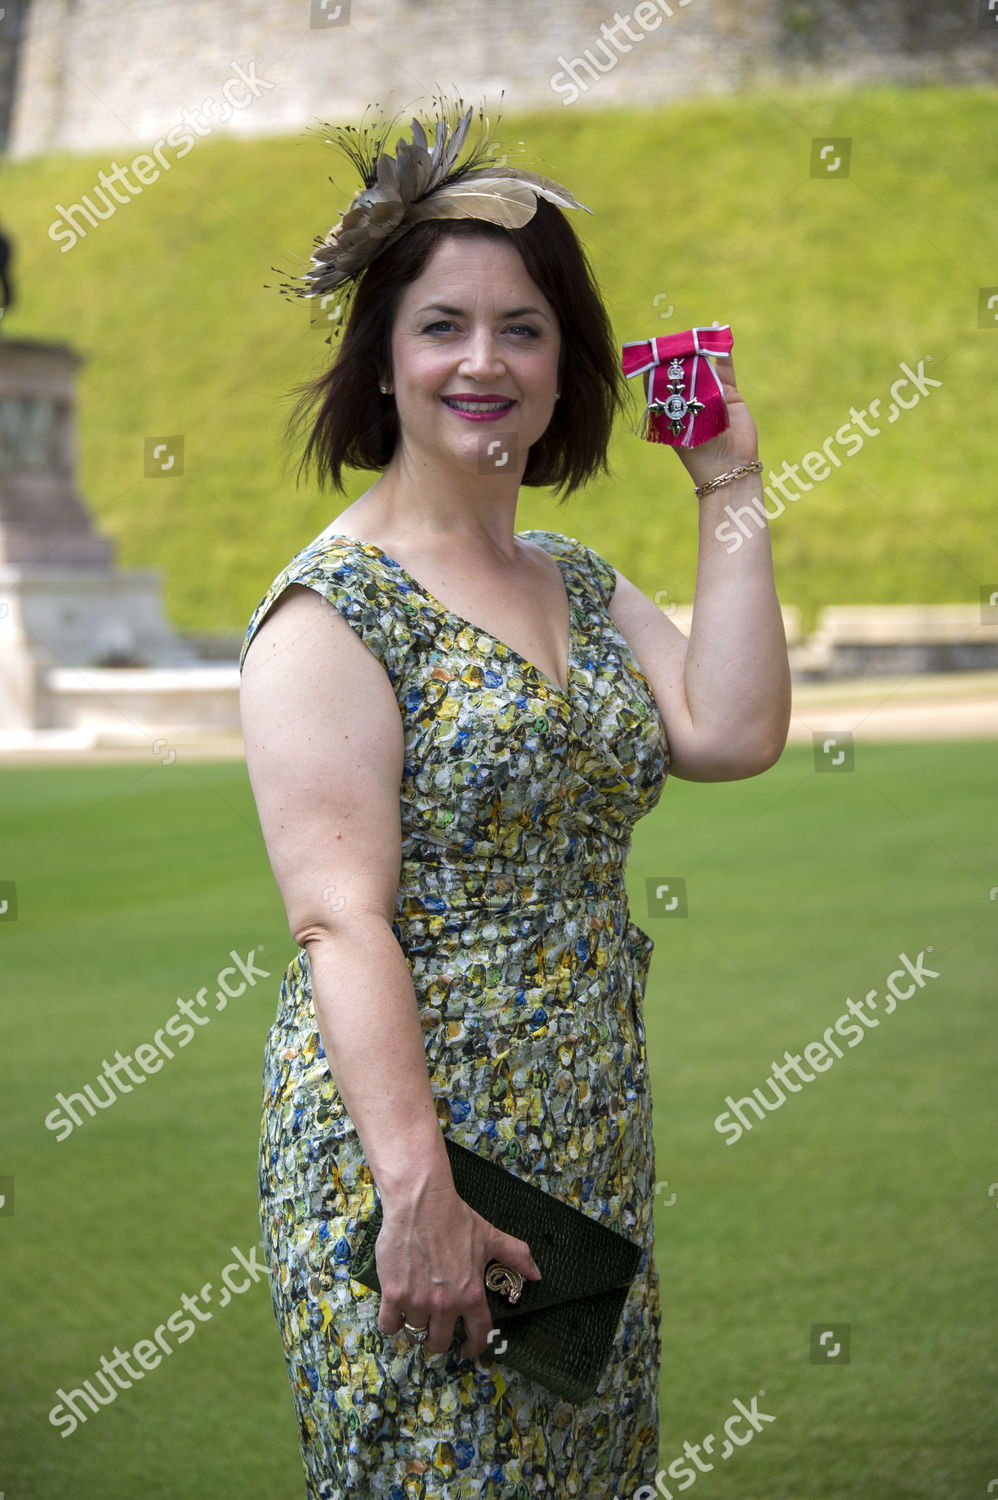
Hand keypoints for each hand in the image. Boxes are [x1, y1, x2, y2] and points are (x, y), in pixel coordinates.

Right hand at [375, 1184, 540, 1358]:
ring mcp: (418, 1301)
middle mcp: (446, 1305)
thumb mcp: (490, 1237)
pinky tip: (394, 1313)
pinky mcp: (394, 1295)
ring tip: (415, 1310)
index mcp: (471, 1295)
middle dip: (439, 1338)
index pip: (478, 1335)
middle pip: (440, 1343)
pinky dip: (391, 1323)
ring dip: (416, 1324)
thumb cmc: (456, 1218)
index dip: (474, 1347)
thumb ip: (516, 1256)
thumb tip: (537, 1274)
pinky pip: (388, 1325)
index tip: (467, 1350)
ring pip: (415, 1331)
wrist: (420, 1202)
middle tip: (436, 1327)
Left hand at [645, 346, 758, 490]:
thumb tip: (657, 370)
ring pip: (703, 366)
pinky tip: (718, 331)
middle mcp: (689, 401)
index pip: (659, 382)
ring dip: (698, 348)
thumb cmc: (697, 450)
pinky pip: (725, 367)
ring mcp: (710, 395)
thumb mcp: (677, 423)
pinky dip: (721, 350)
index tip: (654, 349)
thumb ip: (670, 397)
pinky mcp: (730, 394)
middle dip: (678, 353)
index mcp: (670, 410)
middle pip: (681, 370)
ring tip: (695, 332)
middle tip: (675, 338)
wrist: (728, 466)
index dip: (657, 365)